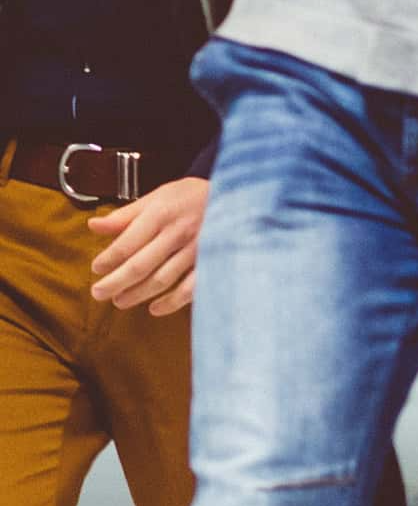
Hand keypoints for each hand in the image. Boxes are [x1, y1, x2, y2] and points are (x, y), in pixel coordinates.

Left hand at [89, 178, 210, 315]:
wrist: (236, 196)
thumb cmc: (191, 196)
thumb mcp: (156, 196)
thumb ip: (125, 215)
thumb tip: (94, 225)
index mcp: (159, 215)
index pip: (127, 242)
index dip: (108, 259)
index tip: (96, 269)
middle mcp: (177, 234)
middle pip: (140, 265)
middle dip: (116, 282)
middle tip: (99, 293)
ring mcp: (196, 251)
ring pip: (162, 279)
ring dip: (138, 294)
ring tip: (120, 301)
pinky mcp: (212, 263)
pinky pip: (190, 288)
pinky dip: (172, 302)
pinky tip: (156, 308)